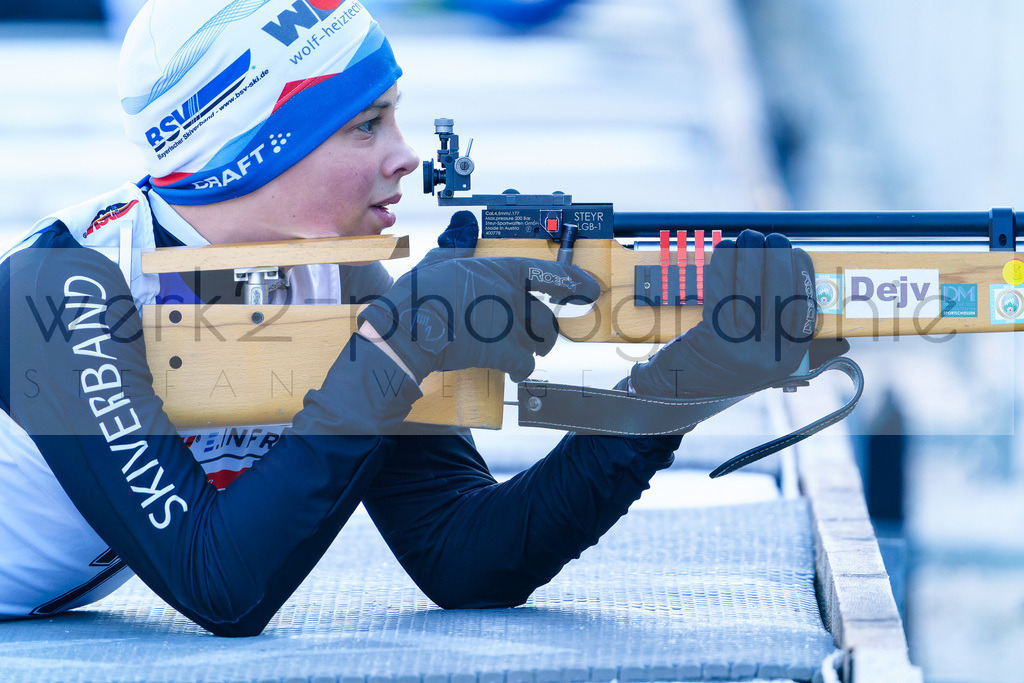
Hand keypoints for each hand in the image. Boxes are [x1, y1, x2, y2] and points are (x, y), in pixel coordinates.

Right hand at [358, 212, 600, 381]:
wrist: (407, 329)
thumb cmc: (419, 296)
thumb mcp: (439, 260)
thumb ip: (459, 247)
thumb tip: (463, 228)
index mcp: (500, 270)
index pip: (548, 274)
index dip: (574, 282)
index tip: (590, 288)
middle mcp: (511, 296)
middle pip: (544, 317)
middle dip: (542, 330)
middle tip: (535, 337)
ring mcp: (509, 325)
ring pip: (540, 341)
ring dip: (534, 349)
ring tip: (523, 353)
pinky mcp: (501, 352)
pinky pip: (525, 364)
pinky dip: (522, 370)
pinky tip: (513, 371)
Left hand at [630, 229, 847, 397]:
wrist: (672, 395)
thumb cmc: (717, 371)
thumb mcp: (761, 366)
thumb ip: (793, 345)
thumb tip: (834, 328)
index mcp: (788, 361)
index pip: (805, 310)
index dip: (803, 276)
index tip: (797, 252)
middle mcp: (769, 358)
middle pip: (779, 294)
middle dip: (775, 257)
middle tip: (767, 236)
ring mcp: (742, 351)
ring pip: (751, 289)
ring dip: (749, 255)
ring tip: (745, 237)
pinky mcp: (714, 341)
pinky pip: (723, 293)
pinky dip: (724, 267)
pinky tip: (724, 250)